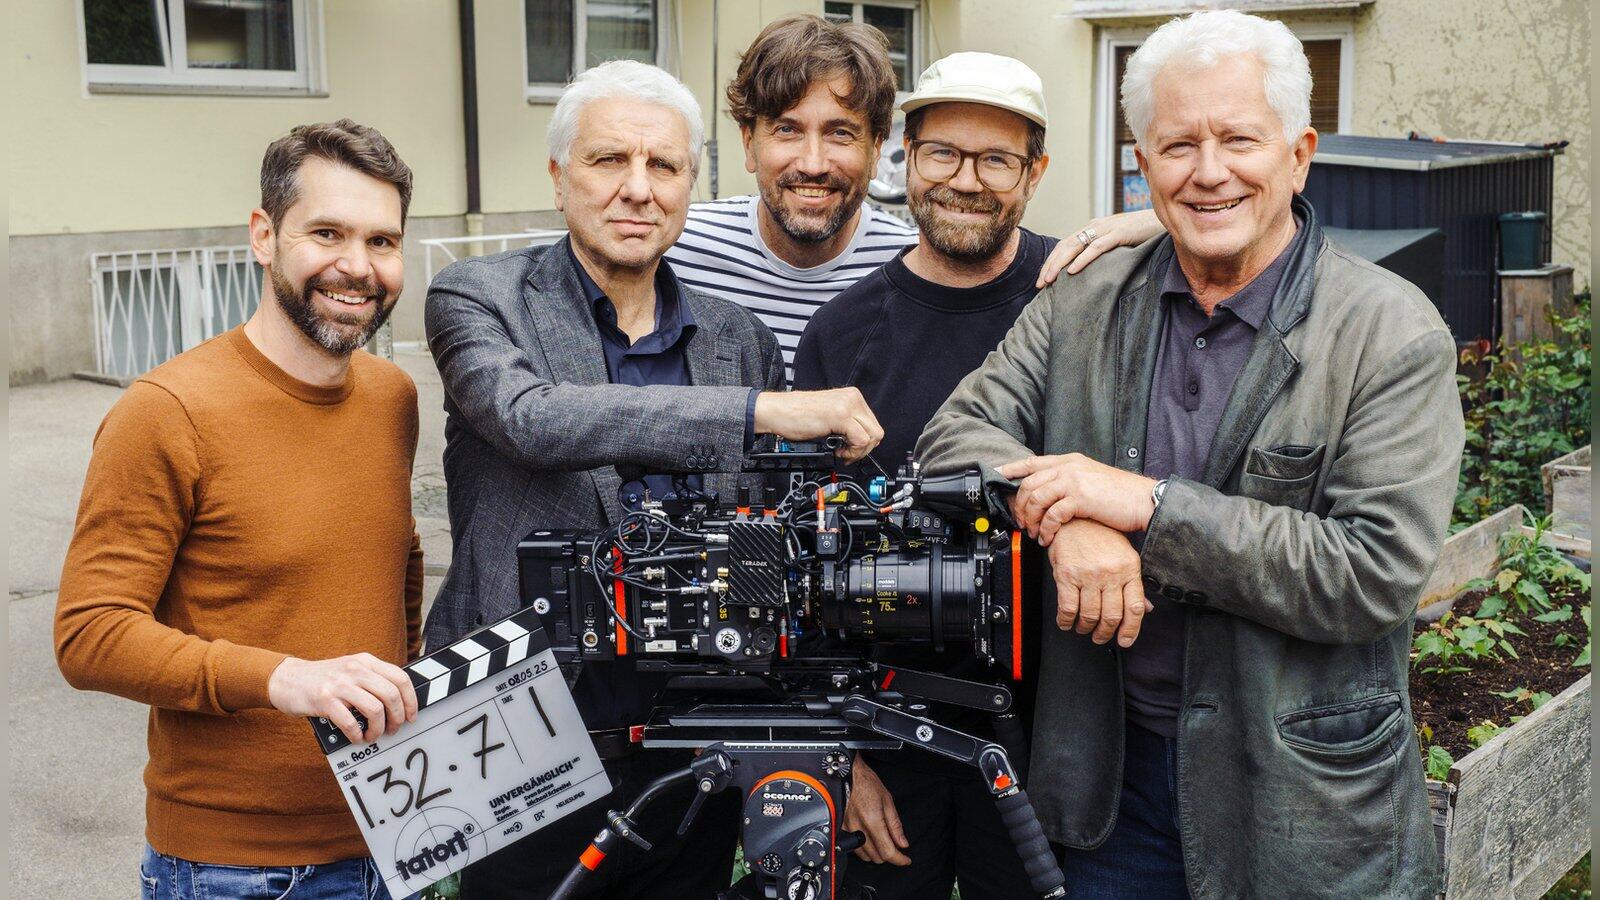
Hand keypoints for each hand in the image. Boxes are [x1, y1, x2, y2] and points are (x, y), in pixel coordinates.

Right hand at [267, 653, 418, 744]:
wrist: (287, 679)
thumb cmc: (323, 679)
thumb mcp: (351, 670)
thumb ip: (372, 679)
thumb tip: (400, 702)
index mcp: (366, 661)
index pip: (400, 678)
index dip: (411, 700)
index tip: (411, 716)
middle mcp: (355, 669)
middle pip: (391, 695)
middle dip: (397, 718)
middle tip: (392, 730)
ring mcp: (339, 684)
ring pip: (375, 709)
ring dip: (378, 729)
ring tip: (372, 735)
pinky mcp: (324, 700)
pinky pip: (350, 722)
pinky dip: (357, 735)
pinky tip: (356, 737)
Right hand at [754, 388, 883, 463]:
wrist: (777, 411)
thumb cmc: (795, 415)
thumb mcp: (829, 416)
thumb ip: (846, 423)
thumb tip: (859, 441)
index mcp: (851, 397)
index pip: (873, 424)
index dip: (864, 442)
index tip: (851, 449)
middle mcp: (852, 398)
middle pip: (877, 431)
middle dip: (864, 449)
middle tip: (847, 454)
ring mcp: (847, 405)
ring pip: (872, 436)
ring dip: (858, 451)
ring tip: (841, 452)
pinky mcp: (840, 415)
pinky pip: (860, 439)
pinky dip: (852, 451)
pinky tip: (837, 450)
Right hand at [843, 757, 909, 865]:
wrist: (846, 775)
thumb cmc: (865, 782)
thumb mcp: (887, 800)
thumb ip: (895, 825)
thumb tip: (902, 843)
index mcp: (872, 820)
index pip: (887, 851)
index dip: (899, 859)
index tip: (906, 859)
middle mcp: (858, 828)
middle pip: (877, 857)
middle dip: (889, 854)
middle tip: (895, 845)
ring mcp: (848, 830)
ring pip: (865, 856)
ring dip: (876, 852)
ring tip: (882, 840)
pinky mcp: (841, 830)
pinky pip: (855, 848)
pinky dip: (865, 848)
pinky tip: (870, 838)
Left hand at [998, 453, 1156, 542]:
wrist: (1144, 501)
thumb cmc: (1120, 495)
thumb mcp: (1091, 479)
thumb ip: (1069, 480)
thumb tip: (1048, 492)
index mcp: (1070, 461)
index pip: (1032, 462)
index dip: (1011, 469)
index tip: (997, 476)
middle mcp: (1069, 467)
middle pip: (1029, 483)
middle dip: (1019, 506)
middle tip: (1022, 522)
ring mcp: (1074, 481)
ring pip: (1036, 498)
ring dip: (1031, 519)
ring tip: (1035, 533)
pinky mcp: (1080, 498)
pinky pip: (1052, 514)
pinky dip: (1046, 529)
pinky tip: (1048, 538)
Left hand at [1036, 209, 1165, 287]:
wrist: (1163, 220)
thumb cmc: (1140, 234)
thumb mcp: (1116, 242)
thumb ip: (1102, 251)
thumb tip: (1087, 270)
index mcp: (1092, 229)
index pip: (1065, 246)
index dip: (1051, 262)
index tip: (1042, 280)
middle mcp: (1095, 226)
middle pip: (1065, 246)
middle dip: (1050, 265)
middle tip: (1040, 284)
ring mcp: (1107, 229)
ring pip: (1076, 245)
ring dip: (1060, 264)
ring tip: (1050, 279)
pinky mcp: (1120, 233)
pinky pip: (1097, 247)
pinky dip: (1083, 258)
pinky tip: (1073, 270)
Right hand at [1048, 520, 1151, 647]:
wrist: (1074, 517)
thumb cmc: (1100, 535)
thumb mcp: (1124, 555)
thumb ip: (1134, 584)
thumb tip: (1145, 608)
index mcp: (1129, 569)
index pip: (1135, 608)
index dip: (1131, 630)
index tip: (1125, 641)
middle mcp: (1110, 573)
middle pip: (1112, 616)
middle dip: (1105, 633)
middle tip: (1100, 636)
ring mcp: (1089, 575)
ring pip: (1090, 615)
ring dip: (1086, 628)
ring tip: (1083, 628)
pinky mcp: (1067, 575)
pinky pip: (1068, 608)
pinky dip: (1066, 620)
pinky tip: (1066, 621)